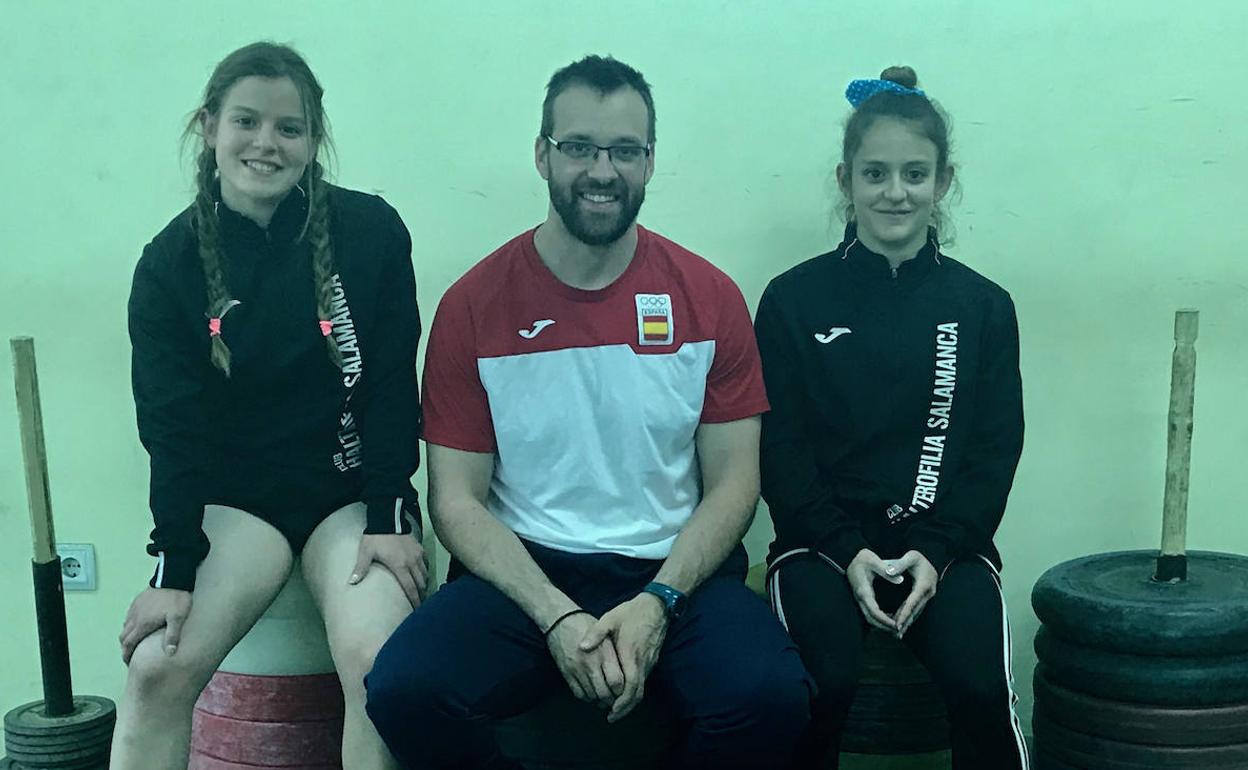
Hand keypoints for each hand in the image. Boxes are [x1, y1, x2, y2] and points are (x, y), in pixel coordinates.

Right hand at [119, 587, 192, 663]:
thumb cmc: (177, 599)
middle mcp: (134, 617)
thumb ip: (172, 636)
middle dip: (125, 647)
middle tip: (131, 654)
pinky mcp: (137, 601)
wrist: (173, 577)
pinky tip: (138, 625)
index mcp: (142, 624)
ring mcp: (134, 608)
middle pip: (123, 636)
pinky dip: (130, 625)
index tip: (128, 662)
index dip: (126, 655)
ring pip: (125, 626)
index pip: (128, 644)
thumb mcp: (178, 618)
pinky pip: (129, 616)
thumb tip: (170, 654)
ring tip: (135, 642)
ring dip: (127, 636)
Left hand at [350, 533, 427, 606]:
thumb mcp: (365, 553)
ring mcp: (418, 555)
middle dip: (421, 596)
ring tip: (422, 593)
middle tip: (420, 606)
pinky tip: (422, 576)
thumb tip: (351, 583)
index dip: (414, 601)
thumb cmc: (375, 537)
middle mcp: (412, 562)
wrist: (387, 519)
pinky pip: (426, 564)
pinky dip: (425, 572)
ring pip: (425, 575)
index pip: (410, 588)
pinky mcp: (420, 548)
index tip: (416, 610)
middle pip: (420, 584)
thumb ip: (360, 568)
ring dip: (424, 585)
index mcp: (400, 566)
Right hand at [546, 611, 624, 709]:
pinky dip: (587, 697)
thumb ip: (615, 652)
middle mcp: (590, 663)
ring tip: (605, 697)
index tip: (625, 690)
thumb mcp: (605, 632)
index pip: (616, 681)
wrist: (559, 620)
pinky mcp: (566, 674)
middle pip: (604, 693)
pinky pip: (579, 694)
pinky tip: (592, 692)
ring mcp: (577, 670)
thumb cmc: (585, 624)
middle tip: (616, 699)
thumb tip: (627, 671)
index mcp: (603, 652)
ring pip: (592, 696)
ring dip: (600, 700)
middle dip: (612, 700)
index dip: (622, 690)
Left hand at [579, 595, 667, 722]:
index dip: (622, 702)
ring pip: (642, 689)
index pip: (630, 685)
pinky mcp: (652, 660)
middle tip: (611, 717)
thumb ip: (596, 633)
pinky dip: (634, 691)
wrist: (657, 606)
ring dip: (630, 701)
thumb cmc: (632, 612)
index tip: (611, 711)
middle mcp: (642, 662)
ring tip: (616, 709)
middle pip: (637, 693)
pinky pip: (644, 681)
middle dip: (625, 708)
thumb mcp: (611, 618)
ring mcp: (649, 662)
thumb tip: (582, 647)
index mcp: (630, 654)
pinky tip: (624, 692)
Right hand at [846, 549, 903, 632]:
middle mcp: (860, 598)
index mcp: (864, 591)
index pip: (874, 611)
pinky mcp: (862, 598)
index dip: (885, 620)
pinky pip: (870, 613)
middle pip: (870, 619)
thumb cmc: (862, 558)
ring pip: (869, 618)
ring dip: (882, 625)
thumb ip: (887, 570)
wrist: (850, 556)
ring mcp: (860, 599)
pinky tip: (890, 618)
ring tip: (896, 628)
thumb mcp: (874, 560)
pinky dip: (879, 619)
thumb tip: (901, 580)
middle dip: (884, 627)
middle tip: (899, 631)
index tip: (896, 625)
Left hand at [890, 550, 937, 637]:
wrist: (933, 557)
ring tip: (898, 634)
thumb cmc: (919, 557)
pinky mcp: (925, 598)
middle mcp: (927, 593)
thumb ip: (899, 564)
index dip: (904, 613)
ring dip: (907, 623)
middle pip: (915, 611)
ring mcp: (928, 596)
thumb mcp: (910, 557)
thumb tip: (889, 572)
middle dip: (905, 623)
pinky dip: (909, 617)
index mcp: (923, 585)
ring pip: (916, 613)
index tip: (897, 624)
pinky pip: (916, 610)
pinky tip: (902, 624)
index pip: (912, 602)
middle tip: (896, 634)